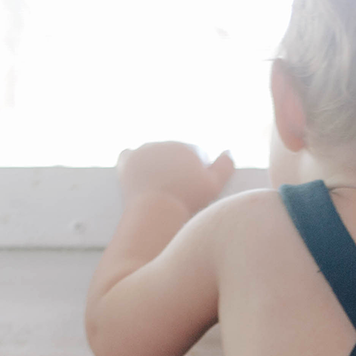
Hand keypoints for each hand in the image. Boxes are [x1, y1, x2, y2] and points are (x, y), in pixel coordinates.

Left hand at [117, 142, 235, 215]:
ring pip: (154, 154)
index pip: (195, 156)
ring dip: (158, 165)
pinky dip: (133, 160)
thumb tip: (228, 150)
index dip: (198, 173)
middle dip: (178, 168)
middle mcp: (165, 143)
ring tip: (160, 188)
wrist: (156, 212)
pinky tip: (138, 171)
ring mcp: (144, 150)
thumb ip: (225, 166)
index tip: (194, 190)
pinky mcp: (127, 160)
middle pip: (175, 155)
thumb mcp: (214, 186)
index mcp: (187, 147)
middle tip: (177, 192)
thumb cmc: (187, 201)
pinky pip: (129, 153)